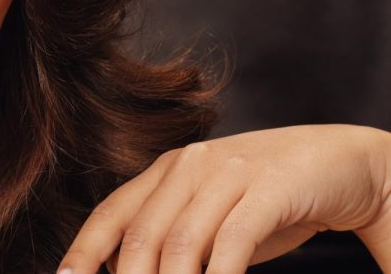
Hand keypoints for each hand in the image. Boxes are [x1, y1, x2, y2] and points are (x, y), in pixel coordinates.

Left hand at [57, 124, 390, 272]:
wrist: (342, 162)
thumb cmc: (266, 198)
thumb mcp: (208, 214)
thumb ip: (168, 237)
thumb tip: (121, 270)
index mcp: (165, 171)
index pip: (111, 212)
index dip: (83, 250)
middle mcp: (189, 166)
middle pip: (142, 235)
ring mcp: (229, 172)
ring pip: (181, 242)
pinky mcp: (269, 187)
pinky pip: (232, 240)